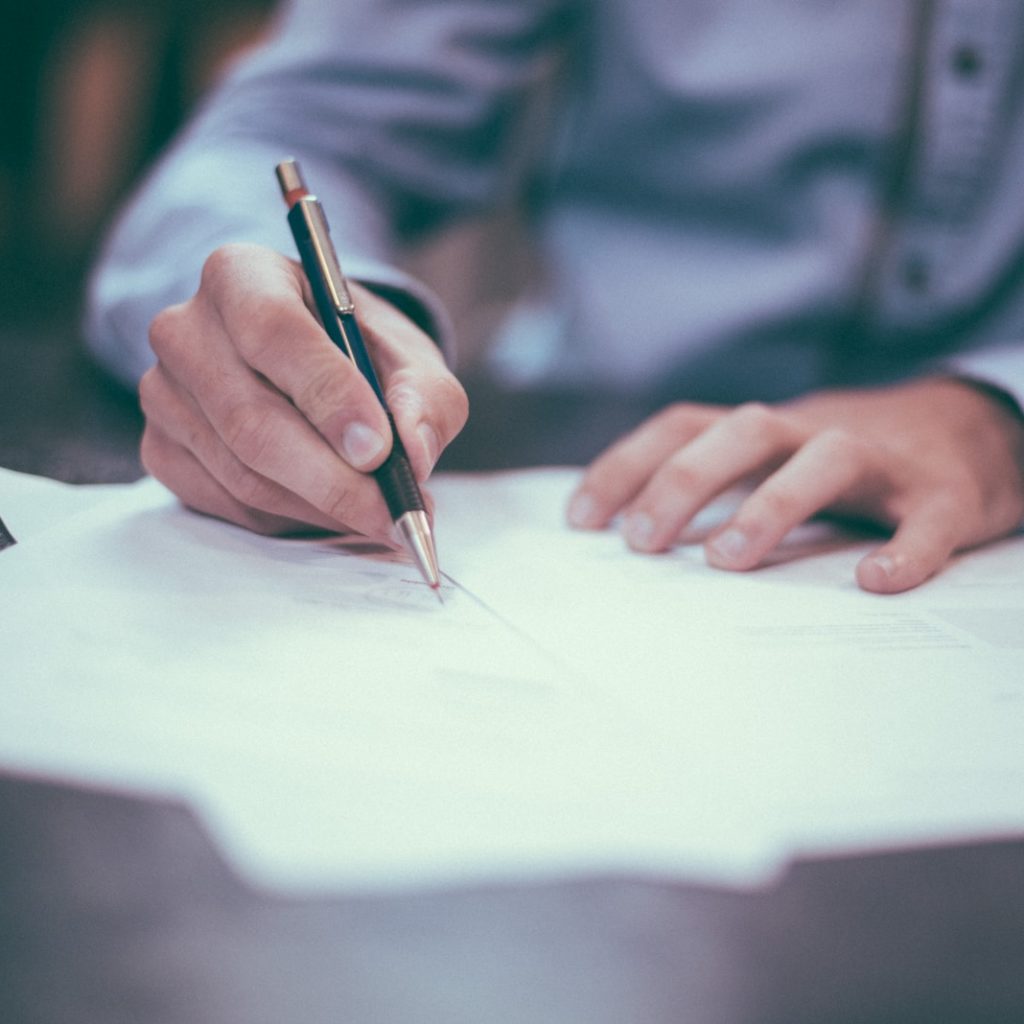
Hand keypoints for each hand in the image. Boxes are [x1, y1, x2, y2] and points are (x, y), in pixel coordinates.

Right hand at [139, 243, 467, 539]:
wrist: (313, 366)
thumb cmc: (360, 353)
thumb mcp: (410, 358)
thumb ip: (425, 397)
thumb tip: (414, 453)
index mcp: (242, 275)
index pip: (273, 331)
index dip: (328, 396)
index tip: (379, 450)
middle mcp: (185, 329)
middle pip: (251, 420)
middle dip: (333, 479)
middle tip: (393, 512)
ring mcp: (163, 394)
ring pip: (243, 473)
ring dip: (321, 507)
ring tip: (379, 515)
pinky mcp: (161, 449)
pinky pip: (228, 504)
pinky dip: (291, 520)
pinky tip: (331, 510)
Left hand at [567, 378, 1023, 592]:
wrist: (973, 428)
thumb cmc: (848, 459)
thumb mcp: (775, 457)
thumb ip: (718, 482)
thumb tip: (631, 535)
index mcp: (766, 430)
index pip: (683, 426)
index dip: (627, 465)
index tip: (580, 519)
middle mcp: (814, 431)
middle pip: (742, 431)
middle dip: (684, 481)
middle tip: (641, 542)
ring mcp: (882, 459)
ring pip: (825, 460)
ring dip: (771, 505)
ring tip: (725, 560)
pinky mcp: (945, 493)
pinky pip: (927, 519)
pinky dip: (906, 549)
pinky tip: (876, 582)